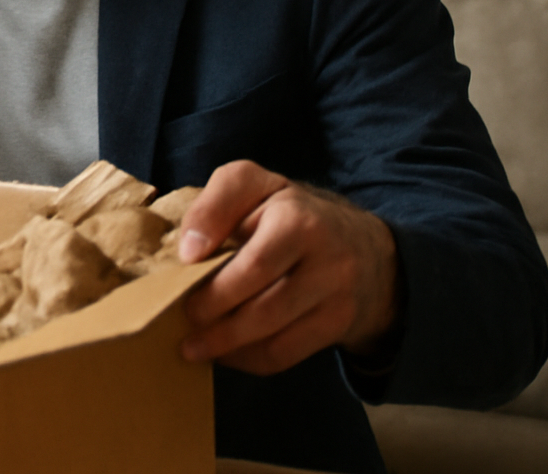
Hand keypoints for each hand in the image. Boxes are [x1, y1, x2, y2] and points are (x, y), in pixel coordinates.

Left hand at [177, 160, 399, 375]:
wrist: (366, 251)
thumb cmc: (291, 215)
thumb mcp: (257, 189)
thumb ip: (217, 204)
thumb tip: (189, 251)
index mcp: (294, 214)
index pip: (247, 236)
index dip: (210, 242)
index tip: (185, 262)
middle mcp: (321, 245)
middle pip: (256, 290)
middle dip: (211, 310)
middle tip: (182, 317)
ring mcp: (335, 287)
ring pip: (269, 327)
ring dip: (223, 342)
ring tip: (193, 345)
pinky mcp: (339, 321)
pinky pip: (285, 351)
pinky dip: (247, 358)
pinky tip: (226, 352)